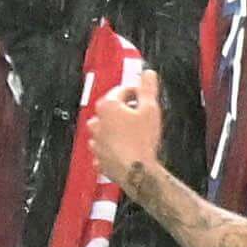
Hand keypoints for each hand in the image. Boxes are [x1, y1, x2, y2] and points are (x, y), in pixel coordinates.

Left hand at [86, 69, 164, 188]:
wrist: (137, 171)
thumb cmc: (142, 141)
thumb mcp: (151, 109)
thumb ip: (148, 88)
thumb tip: (147, 74)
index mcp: (108, 106)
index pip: (122, 90)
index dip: (136, 92)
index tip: (144, 97)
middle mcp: (97, 122)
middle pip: (112, 109)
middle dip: (125, 110)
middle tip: (141, 116)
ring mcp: (96, 141)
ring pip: (106, 128)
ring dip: (118, 128)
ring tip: (134, 134)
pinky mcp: (99, 157)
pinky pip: (105, 147)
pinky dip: (114, 146)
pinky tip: (127, 148)